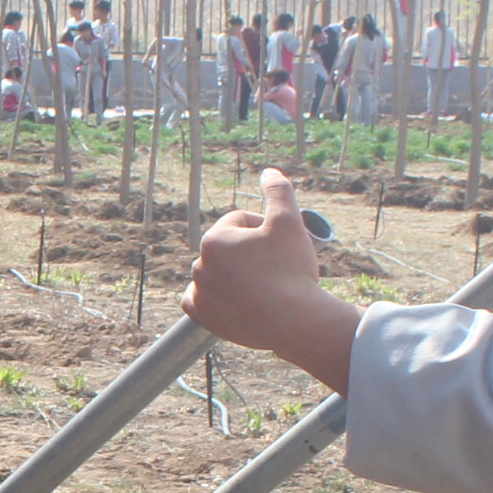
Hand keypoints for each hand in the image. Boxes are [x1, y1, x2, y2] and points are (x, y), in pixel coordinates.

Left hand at [183, 169, 361, 393]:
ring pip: (218, 273)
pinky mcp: (204, 318)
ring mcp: (201, 293)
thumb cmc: (290, 269)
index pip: (240, 221)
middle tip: (278, 264)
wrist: (293, 320)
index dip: (266, 227)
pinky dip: (214, 298)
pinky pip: (201, 302)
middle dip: (252, 251)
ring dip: (236, 273)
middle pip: (230, 248)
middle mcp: (199, 266)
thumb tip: (268, 172)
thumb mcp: (289, 221)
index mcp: (213, 240)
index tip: (284, 241)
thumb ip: (278, 192)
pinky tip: (229, 296)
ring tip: (263, 283)